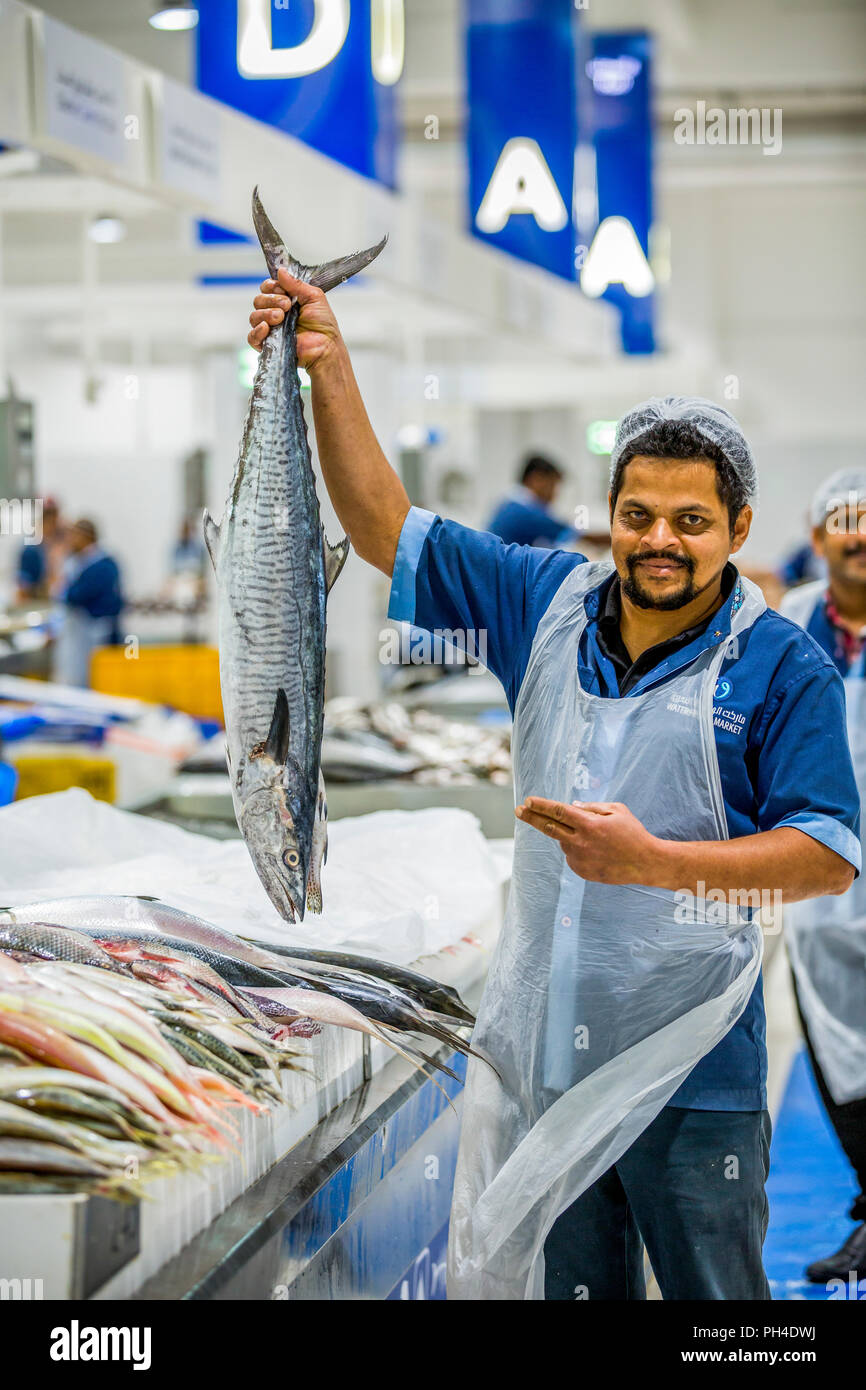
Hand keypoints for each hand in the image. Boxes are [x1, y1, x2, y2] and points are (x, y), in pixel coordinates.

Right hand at [247, 267, 342, 371]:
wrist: (325, 347)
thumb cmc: (323, 325)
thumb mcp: (314, 297)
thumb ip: (296, 284)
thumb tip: (281, 270)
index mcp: (284, 300)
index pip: (266, 288)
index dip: (271, 287)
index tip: (283, 291)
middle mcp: (275, 313)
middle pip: (258, 300)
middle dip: (271, 300)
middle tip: (287, 306)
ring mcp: (270, 329)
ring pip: (254, 316)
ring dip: (266, 314)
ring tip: (281, 318)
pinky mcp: (268, 344)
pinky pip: (251, 337)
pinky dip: (257, 331)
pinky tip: (267, 328)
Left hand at [514, 796, 662, 884]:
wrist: (645, 863)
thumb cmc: (633, 833)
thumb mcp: (617, 811)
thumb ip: (592, 807)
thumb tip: (571, 808)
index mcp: (589, 824)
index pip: (559, 812)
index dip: (541, 806)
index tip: (528, 801)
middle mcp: (581, 842)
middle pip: (549, 828)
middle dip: (531, 818)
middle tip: (518, 810)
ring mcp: (580, 859)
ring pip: (565, 841)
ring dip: (572, 836)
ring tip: (598, 839)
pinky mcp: (582, 872)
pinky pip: (573, 856)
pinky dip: (579, 849)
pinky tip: (599, 851)